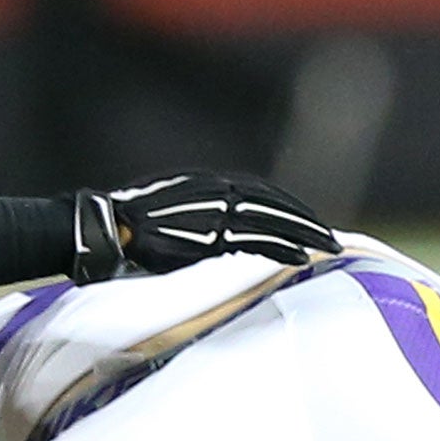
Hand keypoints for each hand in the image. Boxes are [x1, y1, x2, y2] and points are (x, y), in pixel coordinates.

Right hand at [70, 171, 339, 283]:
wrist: (107, 226)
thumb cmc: (136, 223)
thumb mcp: (178, 204)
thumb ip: (206, 209)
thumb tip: (228, 225)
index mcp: (210, 183)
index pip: (261, 192)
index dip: (290, 205)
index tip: (311, 219)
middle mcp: (216, 192)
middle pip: (274, 204)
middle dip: (306, 220)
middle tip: (332, 237)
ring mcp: (214, 214)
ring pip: (272, 222)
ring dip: (305, 234)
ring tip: (330, 247)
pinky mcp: (209, 237)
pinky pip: (256, 243)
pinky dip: (282, 249)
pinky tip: (303, 258)